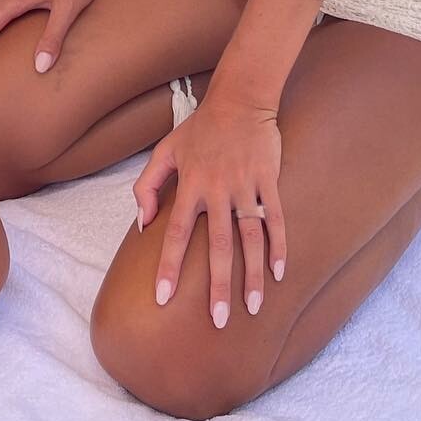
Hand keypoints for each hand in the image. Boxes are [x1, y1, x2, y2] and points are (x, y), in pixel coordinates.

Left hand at [134, 84, 285, 327]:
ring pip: (250, 239)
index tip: (163, 298)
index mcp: (190, 186)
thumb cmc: (199, 129)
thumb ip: (146, 186)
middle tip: (217, 321)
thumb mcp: (164, 151)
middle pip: (218, 247)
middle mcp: (218, 190)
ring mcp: (246, 187)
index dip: (169, 266)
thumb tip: (141, 224)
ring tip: (254, 308)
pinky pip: (277, 220)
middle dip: (218, 286)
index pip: (176, 234)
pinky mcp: (269, 182)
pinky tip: (279, 274)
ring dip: (253, 276)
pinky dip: (279, 247)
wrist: (240, 99)